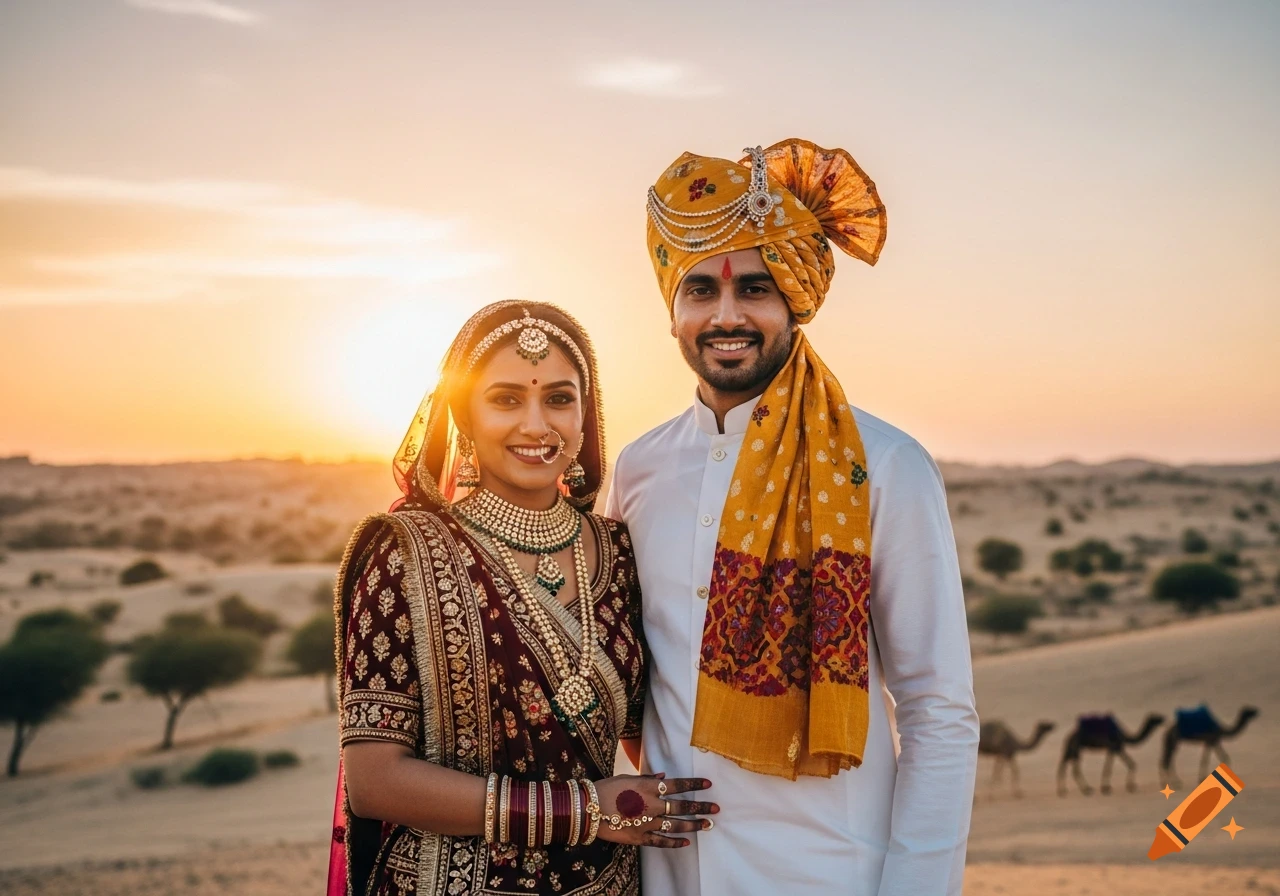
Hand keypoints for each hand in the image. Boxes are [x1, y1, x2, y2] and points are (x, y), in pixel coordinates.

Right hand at [590, 773, 716, 848]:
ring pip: (676, 825)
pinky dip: (674, 843)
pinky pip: (661, 842)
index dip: (695, 783)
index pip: (678, 784)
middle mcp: (652, 805)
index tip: (709, 784)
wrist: (587, 809)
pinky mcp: (639, 838)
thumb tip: (662, 776)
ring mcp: (647, 823)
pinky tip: (685, 843)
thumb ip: (646, 779)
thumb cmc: (605, 789)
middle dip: (701, 807)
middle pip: (682, 806)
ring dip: (693, 825)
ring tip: (707, 824)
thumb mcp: (626, 778)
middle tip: (716, 809)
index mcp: (648, 787)